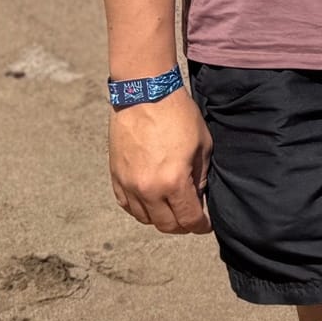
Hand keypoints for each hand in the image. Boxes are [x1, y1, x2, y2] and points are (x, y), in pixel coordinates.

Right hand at [108, 88, 212, 233]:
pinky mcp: (116, 177)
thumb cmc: (178, 115)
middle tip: (190, 218)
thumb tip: (197, 195)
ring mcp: (129, 185)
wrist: (145, 94)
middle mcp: (148, 189)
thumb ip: (200, 176)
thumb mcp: (202, 145)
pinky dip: (140, 209)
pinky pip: (127, 206)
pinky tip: (151, 202)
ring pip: (145, 218)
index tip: (205, 225)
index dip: (200, 225)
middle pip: (166, 225)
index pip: (188, 218)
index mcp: (174, 181)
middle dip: (182, 225)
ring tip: (171, 209)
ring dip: (160, 218)